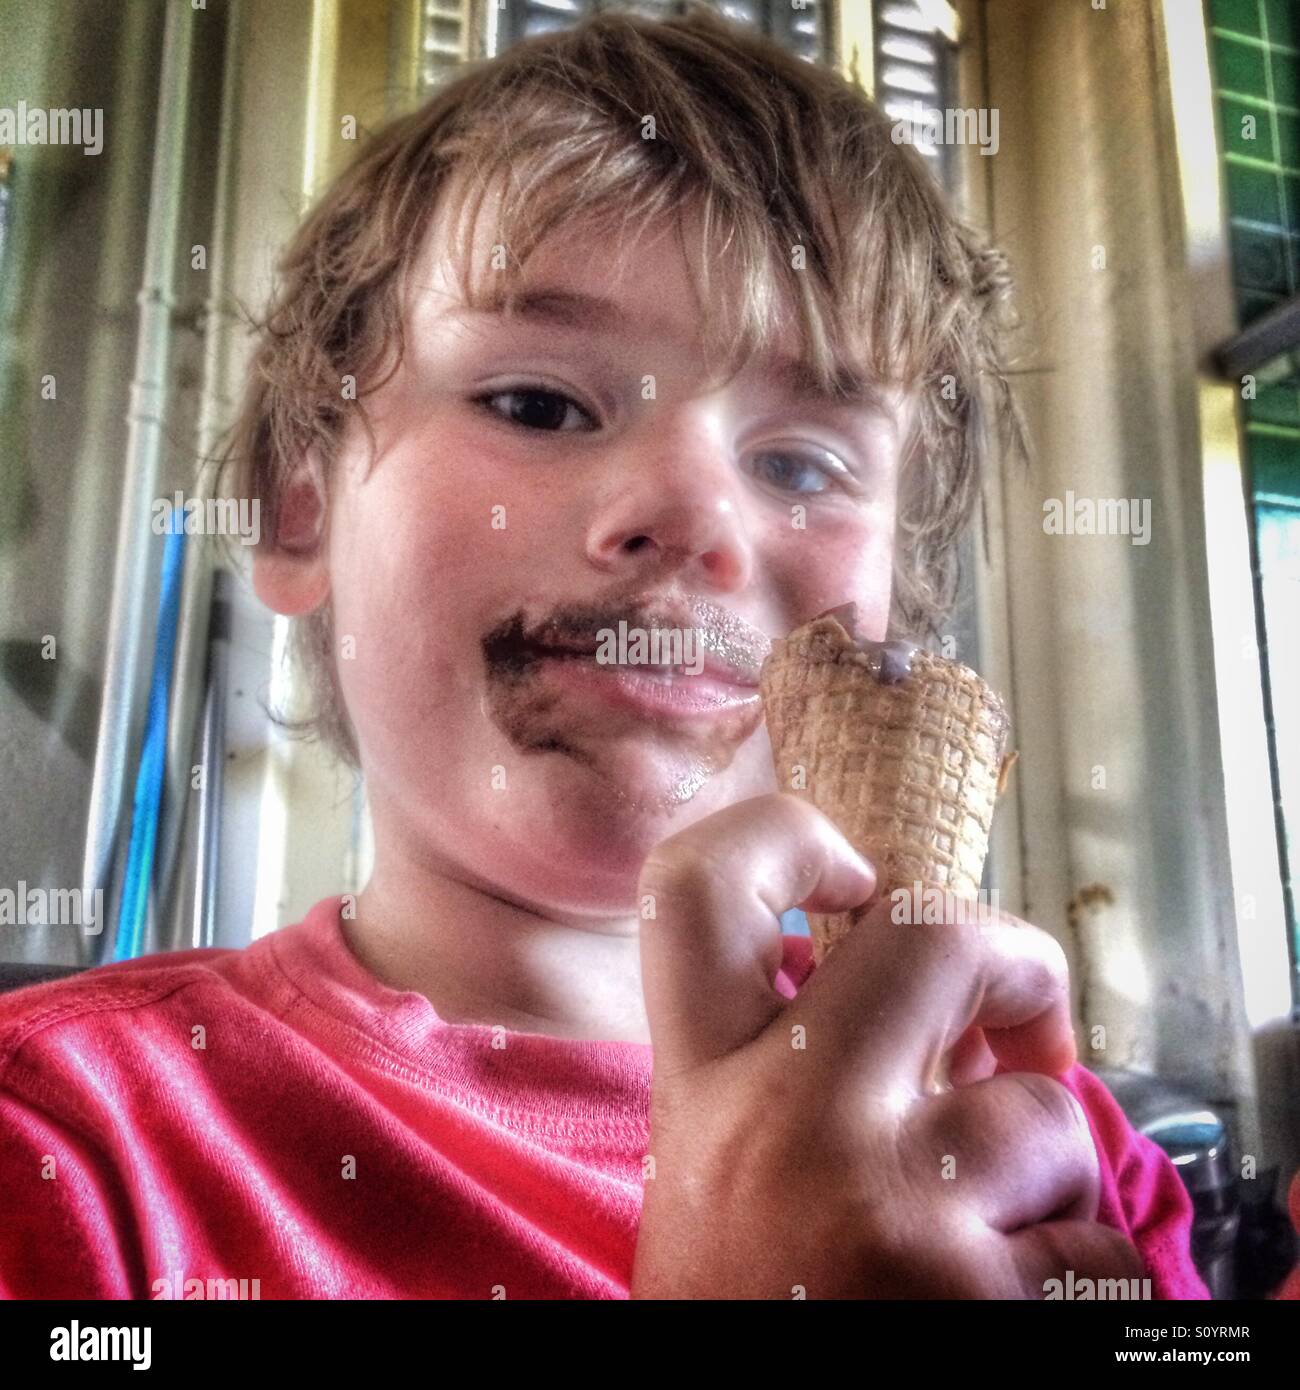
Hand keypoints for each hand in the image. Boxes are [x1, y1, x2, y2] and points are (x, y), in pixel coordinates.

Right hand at [630, 791, 1145, 1298]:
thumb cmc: (757, 1302)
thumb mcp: (726, 1174)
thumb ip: (791, 1072)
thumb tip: (935, 998)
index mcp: (703, 1092)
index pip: (694, 889)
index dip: (784, 834)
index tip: (855, 876)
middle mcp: (780, 1125)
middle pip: (930, 929)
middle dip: (1012, 959)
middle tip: (1022, 1020)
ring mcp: (884, 1208)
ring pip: (1043, 1113)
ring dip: (1049, 1179)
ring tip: (997, 1237)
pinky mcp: (977, 1298)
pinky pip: (1099, 1245)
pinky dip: (1082, 1275)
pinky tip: (1013, 1308)